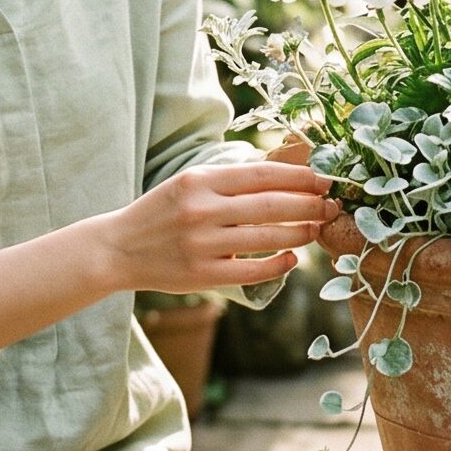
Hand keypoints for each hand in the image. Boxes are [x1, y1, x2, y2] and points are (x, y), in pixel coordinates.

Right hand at [95, 155, 336, 294]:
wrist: (118, 248)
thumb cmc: (161, 211)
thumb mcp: (189, 182)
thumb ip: (230, 179)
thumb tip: (285, 176)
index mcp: (200, 180)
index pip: (262, 174)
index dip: (299, 177)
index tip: (324, 179)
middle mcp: (202, 209)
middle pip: (271, 205)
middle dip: (309, 205)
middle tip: (331, 205)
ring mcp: (202, 244)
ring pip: (266, 237)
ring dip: (300, 233)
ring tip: (316, 229)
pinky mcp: (203, 275)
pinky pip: (253, 271)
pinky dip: (278, 264)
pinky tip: (292, 257)